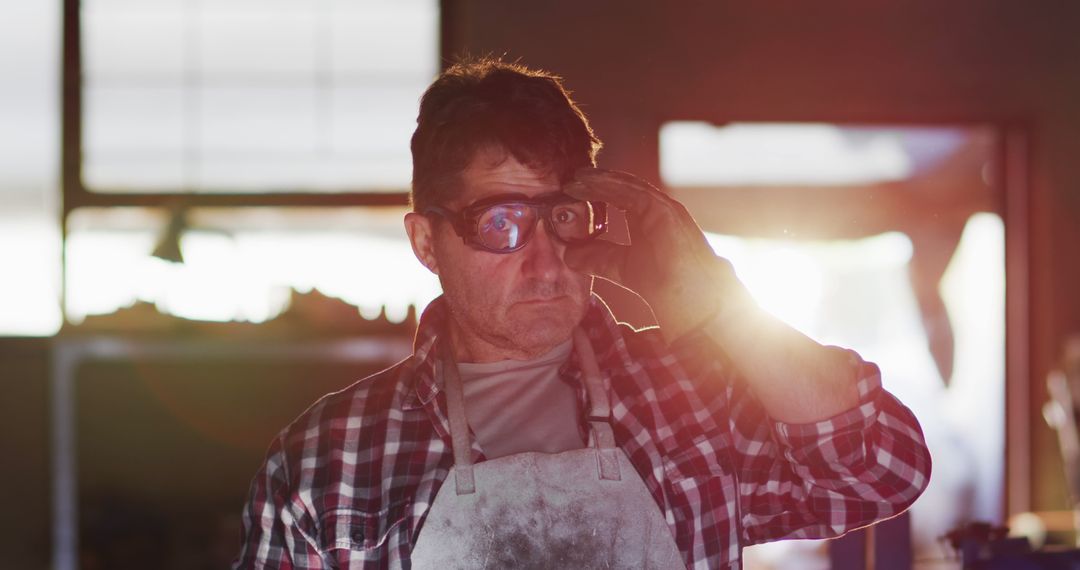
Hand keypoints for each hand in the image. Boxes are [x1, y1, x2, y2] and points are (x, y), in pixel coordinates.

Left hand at [563, 168, 747, 341]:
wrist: (683, 296)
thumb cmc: (659, 283)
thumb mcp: (616, 266)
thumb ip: (595, 257)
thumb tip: (567, 254)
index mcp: (646, 220)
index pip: (617, 199)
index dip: (593, 194)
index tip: (569, 193)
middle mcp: (655, 209)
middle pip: (620, 188)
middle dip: (594, 183)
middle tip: (568, 181)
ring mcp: (662, 206)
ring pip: (626, 185)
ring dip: (599, 180)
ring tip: (576, 178)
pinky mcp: (665, 208)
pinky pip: (634, 190)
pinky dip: (611, 184)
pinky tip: (591, 182)